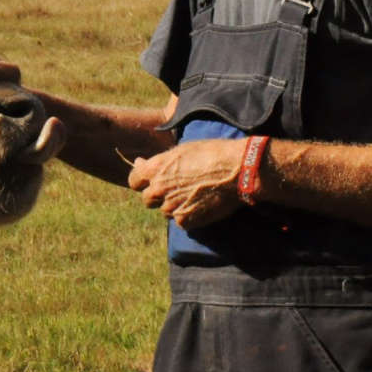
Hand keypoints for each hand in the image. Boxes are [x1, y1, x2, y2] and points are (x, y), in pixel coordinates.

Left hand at [125, 138, 244, 229]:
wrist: (237, 170)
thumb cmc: (212, 154)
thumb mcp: (182, 151)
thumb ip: (159, 161)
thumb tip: (139, 163)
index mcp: (156, 169)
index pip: (133, 180)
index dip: (141, 180)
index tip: (151, 179)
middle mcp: (159, 189)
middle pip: (147, 199)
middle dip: (158, 195)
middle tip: (177, 188)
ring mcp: (171, 206)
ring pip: (165, 211)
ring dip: (174, 205)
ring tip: (194, 195)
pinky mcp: (185, 220)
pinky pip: (180, 221)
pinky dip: (188, 215)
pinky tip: (201, 204)